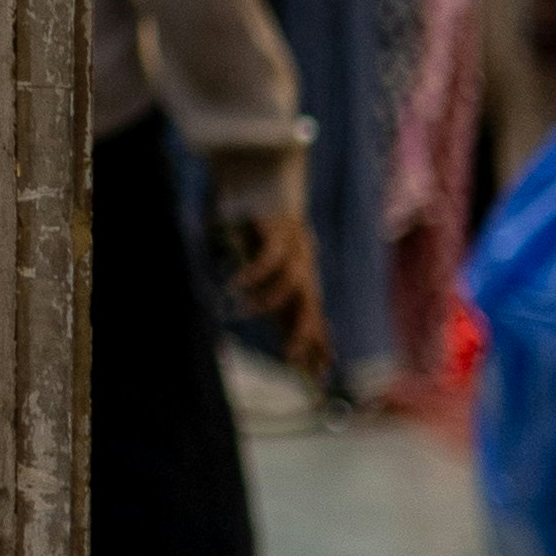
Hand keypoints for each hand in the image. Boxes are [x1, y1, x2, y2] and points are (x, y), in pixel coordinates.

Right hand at [220, 202, 330, 383]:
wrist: (268, 182)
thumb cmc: (262, 230)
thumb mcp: (270, 267)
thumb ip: (273, 292)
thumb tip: (269, 320)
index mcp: (303, 280)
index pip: (315, 318)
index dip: (319, 345)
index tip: (320, 373)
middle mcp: (304, 268)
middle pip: (311, 307)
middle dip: (303, 334)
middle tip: (288, 357)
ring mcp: (294, 249)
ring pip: (290, 285)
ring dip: (267, 301)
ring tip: (244, 310)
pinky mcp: (279, 232)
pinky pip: (269, 259)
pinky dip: (253, 274)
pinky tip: (236, 283)